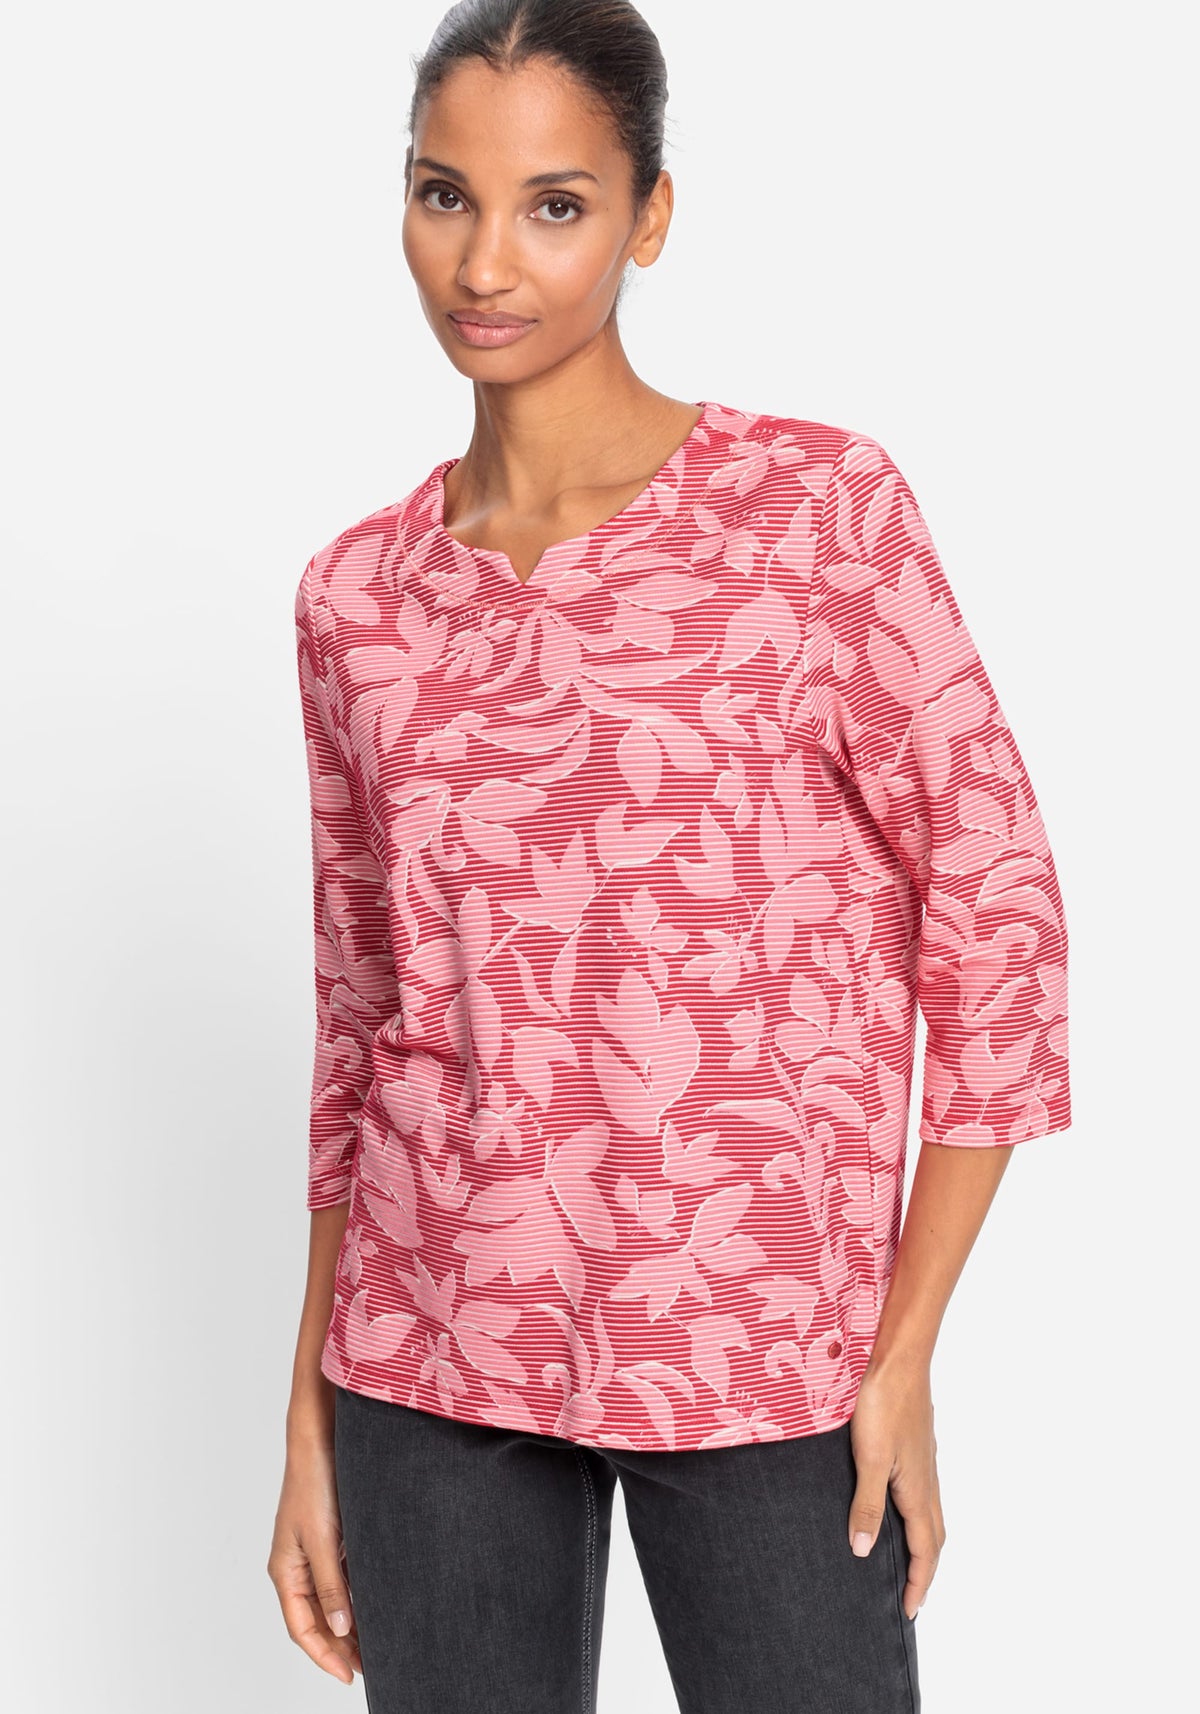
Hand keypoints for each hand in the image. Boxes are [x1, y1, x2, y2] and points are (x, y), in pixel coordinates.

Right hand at [267, 1437, 362, 1684]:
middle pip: (316, 1619)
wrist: (321, 1439)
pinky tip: (373, 1607)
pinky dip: (355, 1597)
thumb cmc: (314, 1483)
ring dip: (349, 1624)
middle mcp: (296, 1566)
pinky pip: (340, 1579)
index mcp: (286, 1571)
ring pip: (330, 1601)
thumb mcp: (323, 1539)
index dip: (324, 1655)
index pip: (302, 1628)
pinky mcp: (330, 1538)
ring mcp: (313, 1553)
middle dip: (339, 1646)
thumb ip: (331, 1584)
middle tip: (369, 1667)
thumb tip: (342, 1627)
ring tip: (375, 1646)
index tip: (348, 1676)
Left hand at [846, 1353, 945, 1620]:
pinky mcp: (917, 1448)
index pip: (924, 1551)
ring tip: (909, 1562)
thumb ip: (866, 1504)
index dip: (917, 1583)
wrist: (899, 1361)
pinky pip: (923, 1495)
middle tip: (912, 1597)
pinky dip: (918, 1517)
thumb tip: (863, 1550)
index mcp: (917, 1491)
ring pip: (931, 1516)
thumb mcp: (869, 1458)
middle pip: (934, 1538)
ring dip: (923, 1545)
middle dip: (925, 1571)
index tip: (908, 1612)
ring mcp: (925, 1464)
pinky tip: (900, 1507)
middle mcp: (927, 1482)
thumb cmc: (883, 1405)